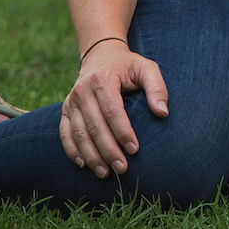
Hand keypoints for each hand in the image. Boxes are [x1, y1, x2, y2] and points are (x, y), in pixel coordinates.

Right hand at [59, 41, 168, 177]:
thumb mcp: (146, 68)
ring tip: (105, 173)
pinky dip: (72, 150)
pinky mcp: (66, 109)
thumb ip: (157, 88)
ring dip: (91, 156)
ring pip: (79, 133)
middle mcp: (83, 90)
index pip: (112, 111)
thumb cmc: (128, 65)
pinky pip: (65, 133)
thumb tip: (163, 113)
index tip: (135, 149)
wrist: (100, 55)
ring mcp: (71, 101)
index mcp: (103, 80)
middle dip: (108, 150)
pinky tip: (84, 165)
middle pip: (94, 126)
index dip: (123, 132)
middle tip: (122, 169)